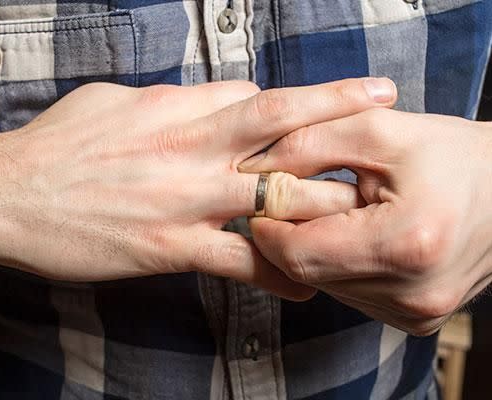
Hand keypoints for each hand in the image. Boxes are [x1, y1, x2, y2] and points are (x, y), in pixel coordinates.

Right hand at [0, 78, 393, 298]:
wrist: (1, 194)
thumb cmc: (54, 144)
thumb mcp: (109, 101)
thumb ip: (164, 101)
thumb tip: (199, 98)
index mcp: (171, 107)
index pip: (249, 96)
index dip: (288, 104)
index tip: (321, 108)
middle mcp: (186, 146)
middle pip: (277, 121)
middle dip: (336, 109)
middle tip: (384, 105)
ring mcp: (181, 197)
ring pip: (271, 194)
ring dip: (324, 199)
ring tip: (367, 206)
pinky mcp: (167, 247)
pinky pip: (239, 262)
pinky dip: (278, 274)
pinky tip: (306, 286)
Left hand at [241, 108, 491, 333]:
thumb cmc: (454, 155)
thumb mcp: (380, 130)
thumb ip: (309, 143)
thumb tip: (253, 167)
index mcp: (405, 245)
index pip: (298, 253)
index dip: (267, 227)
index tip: (260, 200)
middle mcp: (413, 294)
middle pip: (308, 273)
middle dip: (288, 235)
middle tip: (289, 201)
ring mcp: (417, 313)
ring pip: (325, 285)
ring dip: (315, 250)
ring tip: (336, 212)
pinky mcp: (416, 319)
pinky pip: (352, 293)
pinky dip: (340, 264)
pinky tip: (358, 234)